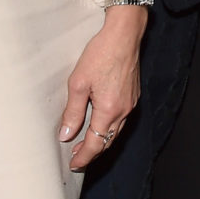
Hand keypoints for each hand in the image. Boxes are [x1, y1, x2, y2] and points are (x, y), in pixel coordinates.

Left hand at [61, 6, 145, 170]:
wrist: (124, 34)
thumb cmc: (101, 53)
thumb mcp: (78, 83)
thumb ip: (72, 112)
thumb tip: (66, 135)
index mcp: (109, 110)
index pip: (95, 144)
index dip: (84, 157)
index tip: (73, 164)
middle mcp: (124, 110)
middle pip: (107, 141)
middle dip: (92, 152)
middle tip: (77, 158)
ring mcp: (131, 103)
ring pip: (115, 131)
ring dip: (101, 140)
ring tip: (85, 143)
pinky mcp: (133, 95)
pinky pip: (121, 119)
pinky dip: (109, 127)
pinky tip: (99, 122)